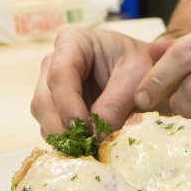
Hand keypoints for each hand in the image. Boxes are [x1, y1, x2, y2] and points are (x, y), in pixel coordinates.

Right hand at [31, 27, 153, 136]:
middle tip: (88, 147)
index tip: (85, 129)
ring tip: (92, 149)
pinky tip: (88, 147)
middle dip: (64, 127)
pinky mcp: (55, 108)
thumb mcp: (137, 77)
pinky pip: (52, 128)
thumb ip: (116, 103)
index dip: (68, 104)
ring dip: (65, 137)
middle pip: (44, 100)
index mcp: (73, 42)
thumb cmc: (141, 64)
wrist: (146, 73)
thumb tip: (94, 136)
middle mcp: (54, 63)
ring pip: (44, 118)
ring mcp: (51, 87)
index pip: (60, 74)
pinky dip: (68, 141)